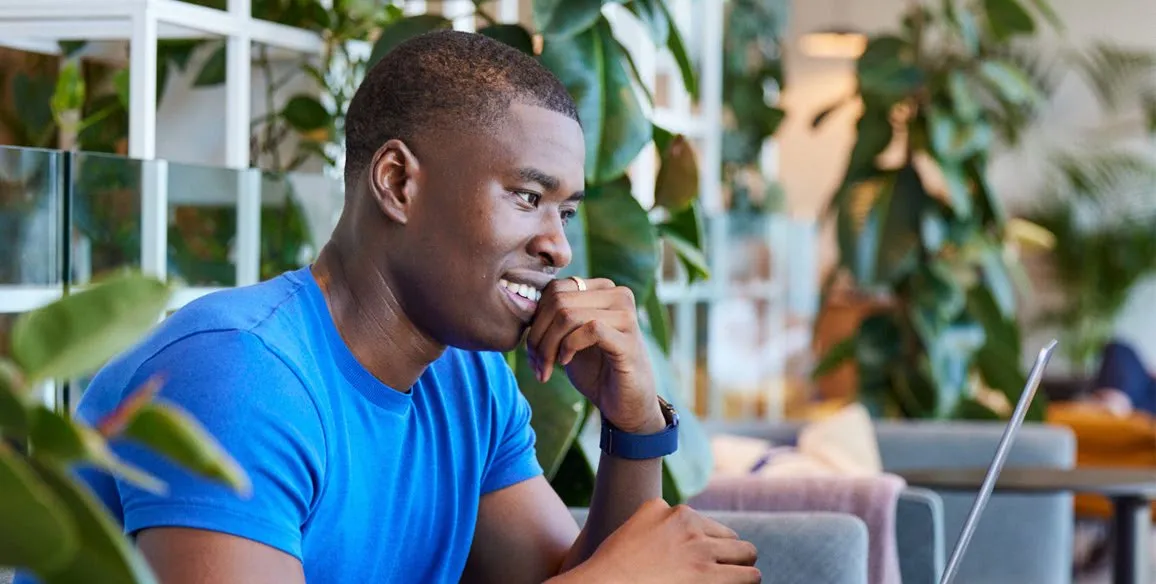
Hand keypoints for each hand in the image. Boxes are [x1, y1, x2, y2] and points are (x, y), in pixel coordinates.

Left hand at [526, 278, 662, 433]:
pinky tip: (565, 362)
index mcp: (603, 290)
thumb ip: (553, 318)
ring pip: (568, 315)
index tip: (531, 348)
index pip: (555, 289)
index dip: (535, 318)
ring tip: (545, 368)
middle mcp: (618, 295)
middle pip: (558, 301)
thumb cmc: (597, 370)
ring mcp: (626, 316)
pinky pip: (590, 329)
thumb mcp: (568, 338)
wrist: (625, 404)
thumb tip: (522, 307)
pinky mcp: (629, 340)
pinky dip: (568, 346)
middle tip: (535, 363)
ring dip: (548, 346)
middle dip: (538, 335)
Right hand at [575, 499, 760, 583]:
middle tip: (718, 574)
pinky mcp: (707, 575)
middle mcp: (687, 523)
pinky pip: (749, 576)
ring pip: (747, 553)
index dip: (705, 547)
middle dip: (728, 555)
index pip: (706, 526)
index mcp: (668, 510)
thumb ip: (656, 523)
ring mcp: (699, 548)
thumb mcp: (633, 530)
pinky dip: (746, 583)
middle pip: (730, 538)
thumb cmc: (612, 570)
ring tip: (732, 582)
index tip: (694, 564)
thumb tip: (672, 534)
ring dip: (741, 568)